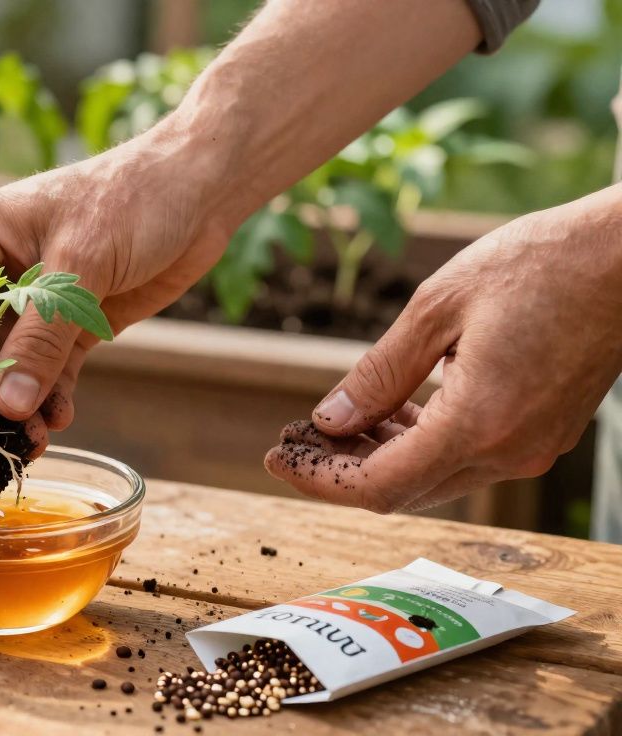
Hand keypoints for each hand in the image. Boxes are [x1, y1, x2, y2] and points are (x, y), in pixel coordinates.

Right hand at [0, 139, 233, 447]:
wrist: (201, 189)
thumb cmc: (134, 197)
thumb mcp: (83, 264)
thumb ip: (43, 337)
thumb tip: (7, 405)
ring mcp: (33, 301)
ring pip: (9, 368)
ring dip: (18, 408)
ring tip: (35, 442)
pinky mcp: (72, 323)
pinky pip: (50, 371)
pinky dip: (51, 398)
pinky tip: (59, 419)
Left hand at [265, 186, 621, 511]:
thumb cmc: (539, 264)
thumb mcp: (438, 308)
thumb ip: (378, 374)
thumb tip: (329, 420)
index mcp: (479, 424)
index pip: (378, 486)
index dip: (319, 478)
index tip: (277, 454)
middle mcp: (509, 451)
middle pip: (402, 489)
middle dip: (340, 468)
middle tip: (295, 437)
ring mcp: (532, 448)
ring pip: (434, 476)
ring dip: (378, 455)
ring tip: (333, 419)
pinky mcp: (543, 434)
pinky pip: (466, 456)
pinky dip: (419, 442)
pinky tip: (391, 409)